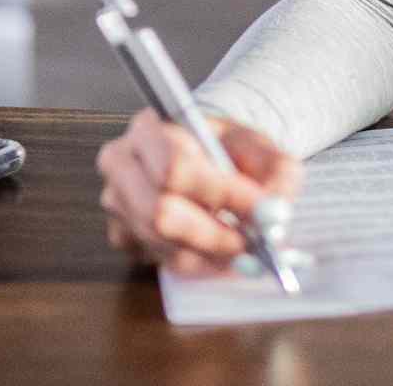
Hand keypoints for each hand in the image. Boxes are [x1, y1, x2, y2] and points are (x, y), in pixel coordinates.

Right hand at [95, 109, 302, 275]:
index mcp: (149, 129)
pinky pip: (158, 261)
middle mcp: (121, 163)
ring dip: (209, 253)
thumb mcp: (261, 148)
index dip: (221, 194)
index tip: (260, 208)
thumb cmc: (230, 150)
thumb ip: (277, 174)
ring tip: (241, 246)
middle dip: (213, 235)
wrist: (210, 159)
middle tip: (251, 243)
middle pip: (159, 213)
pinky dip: (197, 263)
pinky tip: (217, 249)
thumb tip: (274, 213)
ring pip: (162, 243)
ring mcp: (116, 202)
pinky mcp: (121, 234)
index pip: (174, 167)